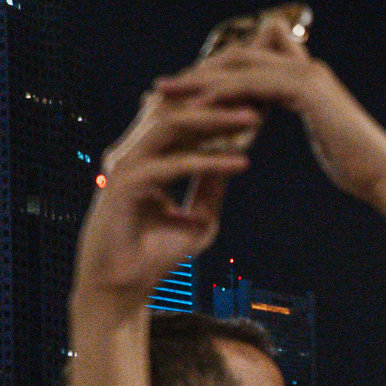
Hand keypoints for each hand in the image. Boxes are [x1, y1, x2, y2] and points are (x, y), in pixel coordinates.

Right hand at [74, 93, 255, 306]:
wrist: (122, 288)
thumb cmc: (156, 255)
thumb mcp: (199, 217)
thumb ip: (212, 186)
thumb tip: (237, 158)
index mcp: (147, 155)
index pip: (184, 117)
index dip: (220, 107)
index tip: (262, 103)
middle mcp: (133, 152)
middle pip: (178, 110)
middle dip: (221, 101)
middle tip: (263, 97)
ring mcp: (125, 165)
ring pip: (172, 127)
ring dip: (216, 121)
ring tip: (255, 120)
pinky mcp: (123, 186)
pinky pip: (171, 166)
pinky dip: (208, 163)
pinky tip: (241, 164)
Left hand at [157, 27, 385, 206]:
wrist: (385, 177)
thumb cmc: (358, 170)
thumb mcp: (324, 139)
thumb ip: (309, 123)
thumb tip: (305, 134)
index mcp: (307, 80)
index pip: (252, 62)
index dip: (217, 72)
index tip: (186, 92)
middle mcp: (306, 69)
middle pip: (239, 55)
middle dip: (199, 70)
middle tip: (163, 88)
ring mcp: (308, 76)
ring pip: (240, 65)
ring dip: (199, 78)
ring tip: (166, 94)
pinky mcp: (307, 90)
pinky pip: (252, 84)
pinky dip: (221, 93)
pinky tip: (196, 108)